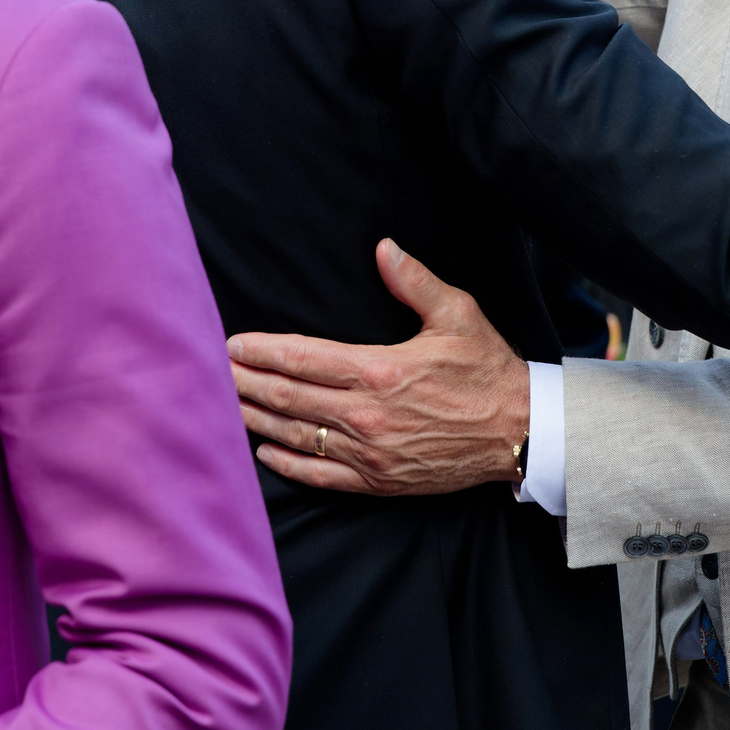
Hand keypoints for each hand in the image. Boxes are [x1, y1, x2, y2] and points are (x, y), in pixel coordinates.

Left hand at [228, 240, 531, 495]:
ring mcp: (370, 453)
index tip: (230, 344)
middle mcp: (367, 414)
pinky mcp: (378, 481)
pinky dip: (287, 464)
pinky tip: (262, 451)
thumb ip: (414, 281)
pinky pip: (320, 475)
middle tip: (209, 373)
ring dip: (255, 418)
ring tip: (222, 405)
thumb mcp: (458, 314)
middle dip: (244, 382)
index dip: (261, 351)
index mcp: (379, 369)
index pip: (302, 357)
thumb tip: (384, 248)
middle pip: (288, 397)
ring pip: (296, 434)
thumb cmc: (488, 370)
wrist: (520, 432)